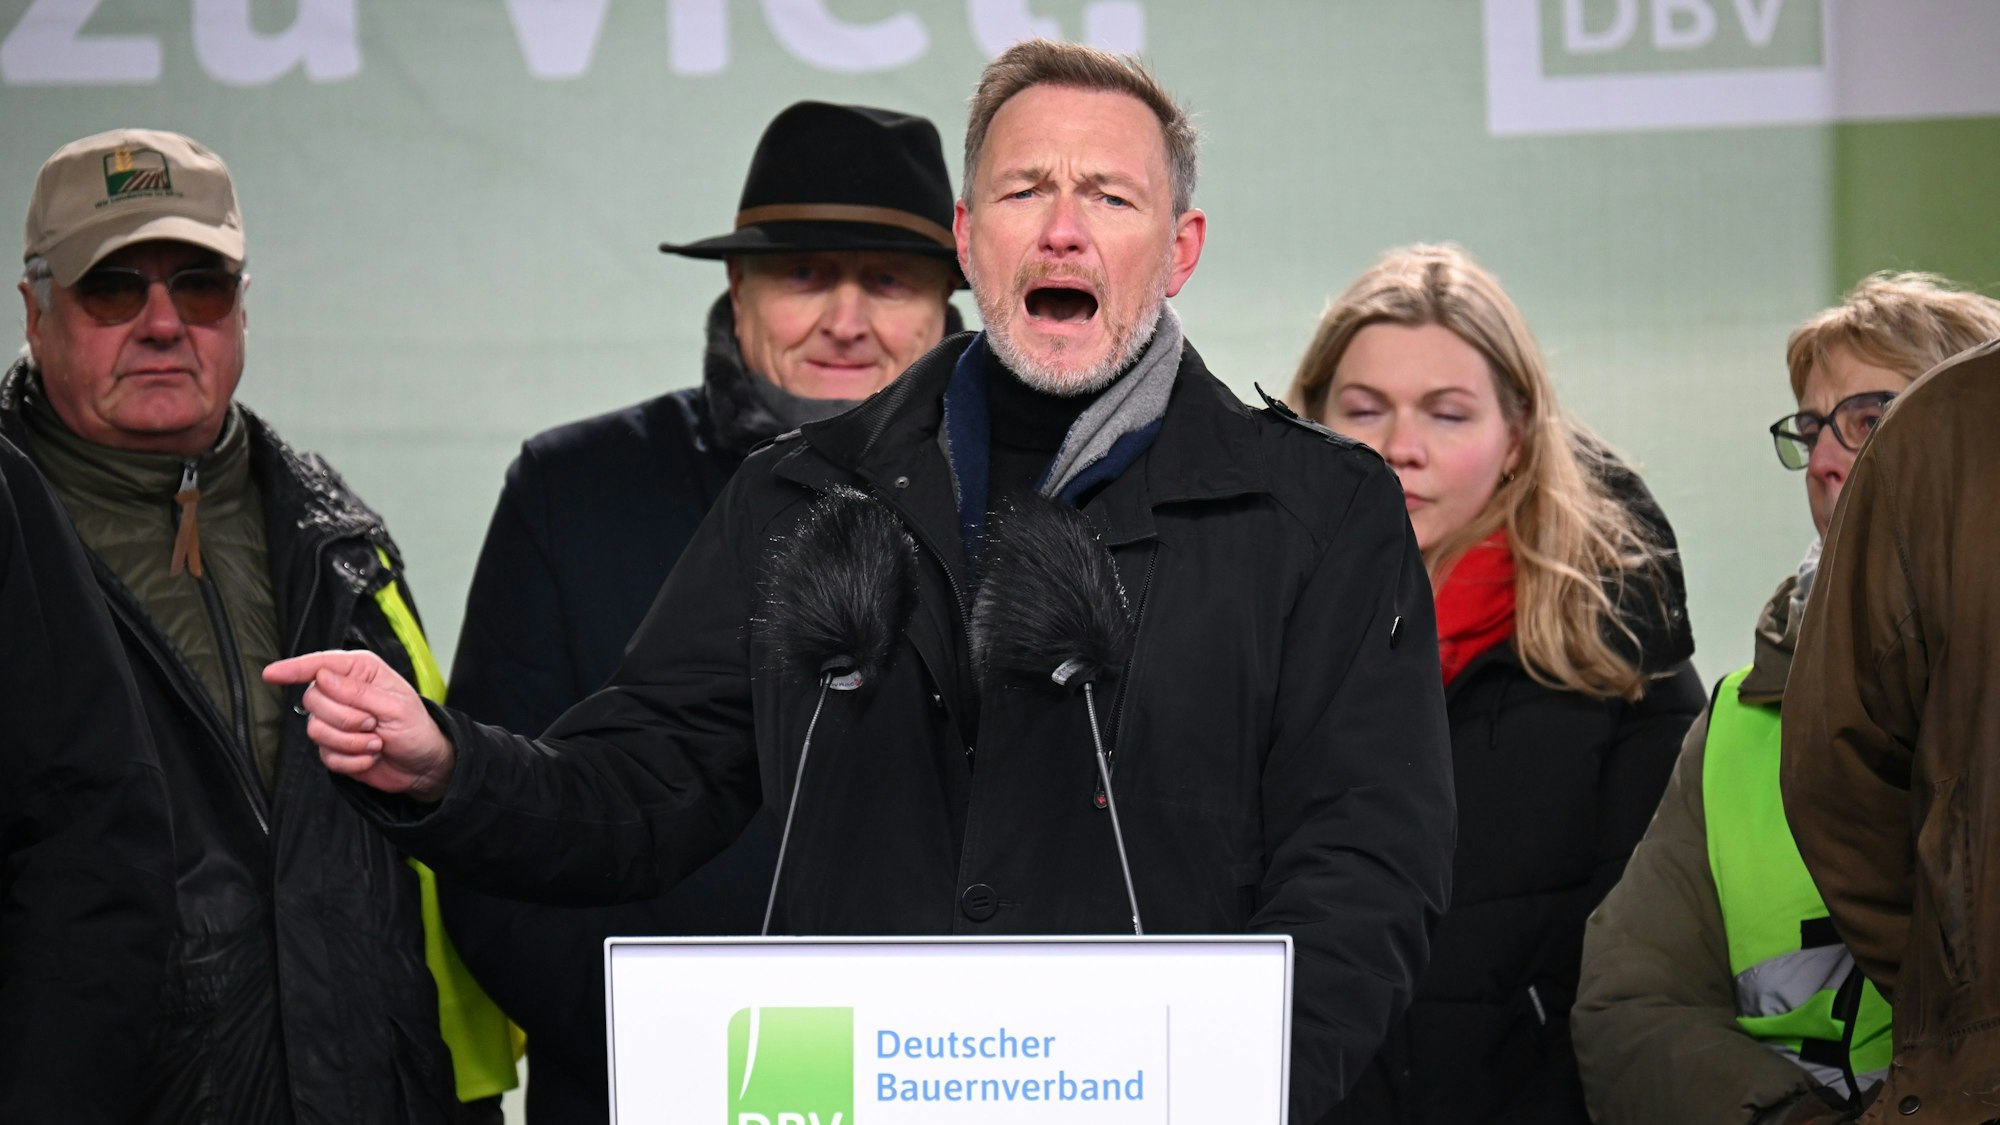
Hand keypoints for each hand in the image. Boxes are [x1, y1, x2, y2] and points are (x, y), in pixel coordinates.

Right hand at [264, 650, 454, 800]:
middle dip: (345, 718)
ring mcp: (336, 721)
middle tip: (373, 723)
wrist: (423, 765)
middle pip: (313, 700)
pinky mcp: (334, 747)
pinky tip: (371, 756)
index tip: (271, 674)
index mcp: (360, 671)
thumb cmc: (417, 728)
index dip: (293, 668)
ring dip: (350, 742)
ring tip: (376, 742)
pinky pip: (326, 755)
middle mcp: (343, 692)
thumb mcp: (395, 706)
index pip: (319, 665)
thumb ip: (358, 692)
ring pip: (315, 730)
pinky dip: (352, 760)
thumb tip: (322, 676)